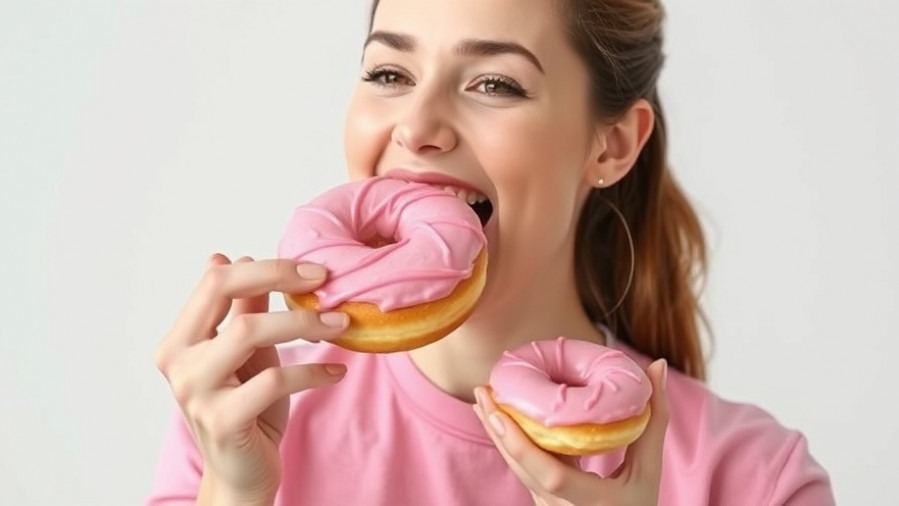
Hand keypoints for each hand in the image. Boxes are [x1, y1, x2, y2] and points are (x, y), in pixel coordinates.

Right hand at [154, 254, 349, 502]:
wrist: (241, 475)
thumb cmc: (247, 409)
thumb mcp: (248, 353)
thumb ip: (242, 309)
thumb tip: (238, 257)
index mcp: (180, 339)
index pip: (215, 281)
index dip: (266, 266)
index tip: (311, 269)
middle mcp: (178, 361)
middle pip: (225, 294)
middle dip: (281, 279)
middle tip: (328, 284)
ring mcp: (196, 392)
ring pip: (249, 333)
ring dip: (304, 323)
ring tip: (340, 324)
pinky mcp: (223, 420)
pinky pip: (274, 381)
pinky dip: (312, 370)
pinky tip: (336, 371)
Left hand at [473, 359, 668, 505]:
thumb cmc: (639, 504)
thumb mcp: (650, 469)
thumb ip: (654, 420)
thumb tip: (657, 366)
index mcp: (594, 501)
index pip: (552, 476)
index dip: (522, 446)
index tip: (501, 414)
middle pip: (523, 469)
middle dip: (499, 430)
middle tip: (483, 392)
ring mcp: (549, 505)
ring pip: (518, 469)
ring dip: (497, 433)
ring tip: (483, 397)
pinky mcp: (543, 498)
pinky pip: (522, 468)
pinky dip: (509, 441)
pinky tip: (497, 416)